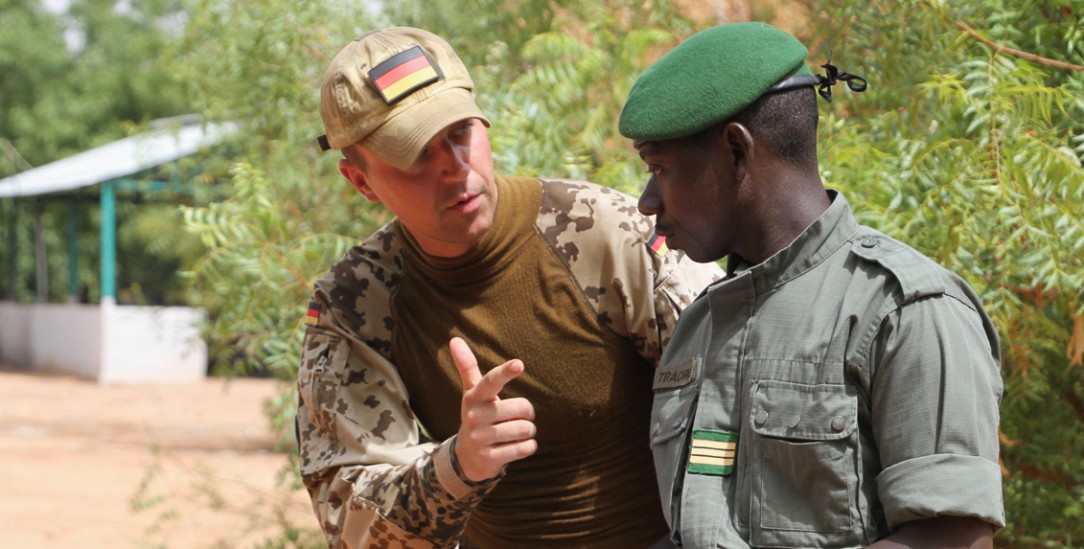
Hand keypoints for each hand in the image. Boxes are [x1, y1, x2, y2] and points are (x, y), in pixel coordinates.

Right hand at [449, 337, 536, 481]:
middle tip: (518, 418)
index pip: (491, 381)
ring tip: (518, 433)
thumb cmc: (477, 417)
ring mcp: (480, 439)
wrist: (466, 457)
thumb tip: (454, 339)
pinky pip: (524, 448)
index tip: (519, 364)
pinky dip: (528, 447)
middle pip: (521, 408)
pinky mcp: (489, 458)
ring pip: (525, 429)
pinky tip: (518, 446)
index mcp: (474, 397)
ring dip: (529, 432)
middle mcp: (475, 417)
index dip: (505, 372)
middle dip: (528, 414)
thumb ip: (467, 367)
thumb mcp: (472, 394)